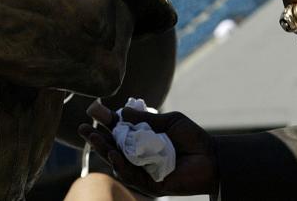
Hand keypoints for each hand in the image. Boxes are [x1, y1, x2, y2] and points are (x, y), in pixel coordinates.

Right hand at [80, 101, 218, 197]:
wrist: (213, 158)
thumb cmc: (193, 139)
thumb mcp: (169, 122)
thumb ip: (146, 119)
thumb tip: (121, 112)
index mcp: (143, 139)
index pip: (119, 130)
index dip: (106, 121)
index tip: (92, 110)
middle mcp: (140, 155)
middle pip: (113, 147)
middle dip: (97, 138)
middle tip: (83, 127)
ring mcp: (143, 170)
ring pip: (118, 162)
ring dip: (105, 151)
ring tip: (94, 138)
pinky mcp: (150, 185)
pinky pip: (131, 176)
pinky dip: (121, 165)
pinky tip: (114, 154)